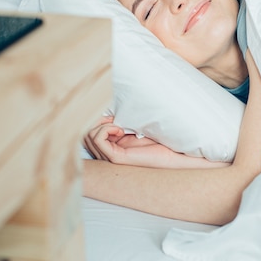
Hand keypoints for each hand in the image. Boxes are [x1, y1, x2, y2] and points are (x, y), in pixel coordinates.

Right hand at [83, 116, 228, 168]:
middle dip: (96, 120)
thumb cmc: (162, 141)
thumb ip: (127, 119)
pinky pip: (98, 140)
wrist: (175, 155)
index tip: (113, 114)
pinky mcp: (116, 158)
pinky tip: (121, 130)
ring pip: (88, 136)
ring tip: (118, 124)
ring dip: (101, 124)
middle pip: (85, 133)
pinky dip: (106, 130)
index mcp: (114, 145)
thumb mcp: (140, 125)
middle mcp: (109, 152)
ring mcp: (110, 156)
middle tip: (115, 118)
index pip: (90, 131)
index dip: (97, 119)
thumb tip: (116, 102)